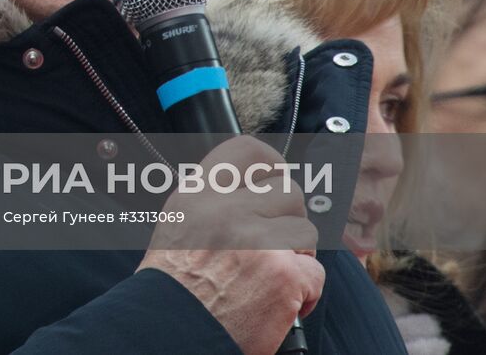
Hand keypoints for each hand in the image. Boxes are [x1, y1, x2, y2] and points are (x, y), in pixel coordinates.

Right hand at [136, 136, 323, 354]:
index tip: (275, 178)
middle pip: (288, 191)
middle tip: (273, 245)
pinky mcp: (283, 275)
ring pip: (306, 231)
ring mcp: (259, 241)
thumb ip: (212, 201)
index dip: (271, 164)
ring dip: (296, 256)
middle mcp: (228, 210)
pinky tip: (279, 302)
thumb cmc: (174, 288)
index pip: (247, 152)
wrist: (171, 333)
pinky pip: (315, 272)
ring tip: (270, 277)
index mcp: (199, 195)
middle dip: (288, 220)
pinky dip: (304, 292)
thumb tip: (248, 188)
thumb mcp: (178, 225)